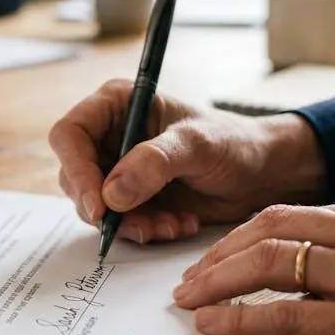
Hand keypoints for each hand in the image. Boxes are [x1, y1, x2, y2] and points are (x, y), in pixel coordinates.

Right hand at [48, 80, 326, 244]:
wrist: (263, 173)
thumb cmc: (234, 143)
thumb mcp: (197, 145)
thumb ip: (153, 163)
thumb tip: (110, 195)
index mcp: (117, 104)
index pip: (70, 134)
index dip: (77, 170)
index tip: (98, 205)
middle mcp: (110, 135)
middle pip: (75, 175)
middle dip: (106, 207)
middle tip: (138, 225)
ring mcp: (119, 169)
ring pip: (96, 205)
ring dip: (130, 223)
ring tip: (171, 225)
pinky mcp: (133, 198)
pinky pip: (120, 222)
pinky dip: (145, 230)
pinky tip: (179, 225)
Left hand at [173, 196, 334, 334]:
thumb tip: (329, 275)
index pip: (299, 213)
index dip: (248, 235)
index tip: (220, 256)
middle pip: (272, 227)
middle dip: (220, 251)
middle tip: (190, 276)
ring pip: (269, 263)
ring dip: (217, 282)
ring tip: (189, 300)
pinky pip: (283, 316)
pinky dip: (239, 320)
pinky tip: (214, 327)